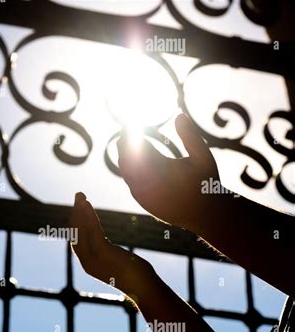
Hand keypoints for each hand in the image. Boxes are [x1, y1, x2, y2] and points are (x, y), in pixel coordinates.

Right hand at [70, 192, 153, 297]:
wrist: (144, 287)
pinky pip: (93, 231)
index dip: (76, 224)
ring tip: (80, 196)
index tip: (79, 209)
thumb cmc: (134, 277)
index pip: (76, 242)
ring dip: (80, 212)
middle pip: (75, 235)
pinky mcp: (104, 253)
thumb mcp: (116, 262)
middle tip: (78, 196)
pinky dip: (89, 217)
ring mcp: (94, 259)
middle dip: (75, 214)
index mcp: (88, 265)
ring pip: (82, 231)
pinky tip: (88, 205)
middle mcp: (87, 263)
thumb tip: (106, 246)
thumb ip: (108, 254)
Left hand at [117, 113, 218, 230]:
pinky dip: (129, 169)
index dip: (129, 134)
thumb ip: (191, 136)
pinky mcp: (143, 202)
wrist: (205, 216)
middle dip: (125, 143)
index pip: (135, 146)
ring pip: (125, 171)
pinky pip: (130, 182)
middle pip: (125, 157)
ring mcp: (142, 194)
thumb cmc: (206, 184)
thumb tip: (179, 115)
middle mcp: (146, 183)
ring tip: (129, 143)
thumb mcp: (203, 157)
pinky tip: (136, 162)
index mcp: (159, 169)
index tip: (129, 124)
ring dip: (125, 156)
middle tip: (127, 131)